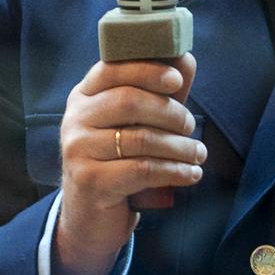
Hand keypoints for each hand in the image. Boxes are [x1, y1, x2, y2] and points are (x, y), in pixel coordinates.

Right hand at [54, 54, 202, 274]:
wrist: (91, 216)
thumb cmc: (118, 160)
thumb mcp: (136, 124)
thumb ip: (157, 92)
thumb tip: (185, 58)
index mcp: (84, 95)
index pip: (112, 68)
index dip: (147, 70)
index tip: (176, 81)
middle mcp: (75, 118)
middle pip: (129, 101)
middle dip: (170, 112)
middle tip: (191, 126)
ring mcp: (78, 150)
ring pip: (140, 138)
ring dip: (180, 147)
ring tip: (198, 154)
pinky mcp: (89, 181)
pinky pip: (142, 170)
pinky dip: (174, 171)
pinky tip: (191, 174)